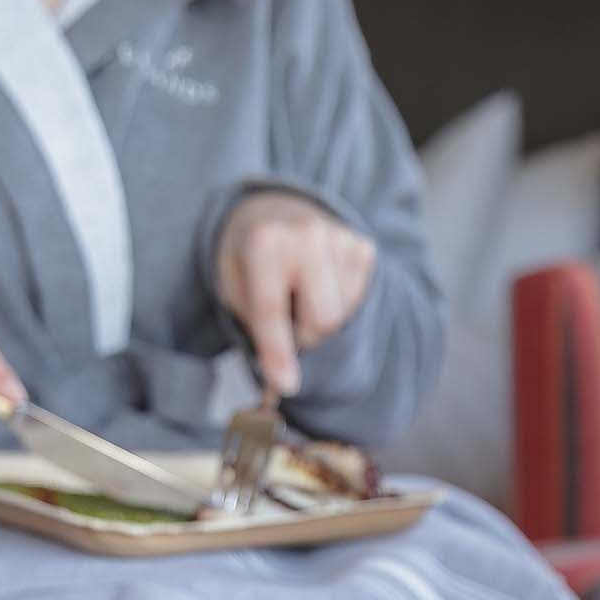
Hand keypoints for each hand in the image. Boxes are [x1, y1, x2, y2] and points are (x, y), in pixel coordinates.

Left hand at [214, 190, 376, 396]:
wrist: (273, 212)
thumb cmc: (250, 261)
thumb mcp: (235, 289)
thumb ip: (258, 331)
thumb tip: (284, 387)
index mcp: (265, 241)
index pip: (273, 308)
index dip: (278, 352)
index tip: (286, 385)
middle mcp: (307, 233)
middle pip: (323, 320)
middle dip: (305, 334)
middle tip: (288, 320)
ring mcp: (341, 237)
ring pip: (342, 316)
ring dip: (321, 318)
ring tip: (302, 293)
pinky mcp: (363, 247)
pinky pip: (358, 301)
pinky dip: (338, 303)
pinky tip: (321, 283)